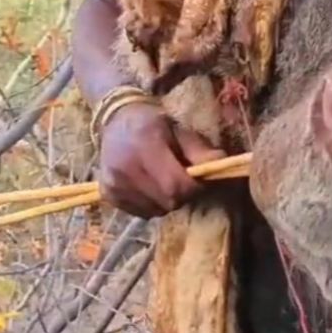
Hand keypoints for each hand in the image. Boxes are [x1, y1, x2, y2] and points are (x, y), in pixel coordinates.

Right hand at [95, 101, 225, 217]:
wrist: (116, 120)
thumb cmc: (153, 123)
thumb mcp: (179, 130)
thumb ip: (199, 150)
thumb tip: (223, 165)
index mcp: (145, 145)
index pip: (176, 186)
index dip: (194, 188)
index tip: (201, 181)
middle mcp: (125, 167)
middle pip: (167, 201)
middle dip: (183, 195)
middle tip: (184, 181)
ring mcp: (114, 184)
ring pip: (156, 210)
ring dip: (167, 201)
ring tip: (165, 182)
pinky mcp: (108, 194)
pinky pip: (141, 212)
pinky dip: (152, 205)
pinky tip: (151, 187)